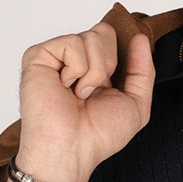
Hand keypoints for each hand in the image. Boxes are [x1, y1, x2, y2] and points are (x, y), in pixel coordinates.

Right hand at [17, 21, 156, 181]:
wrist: (72, 149)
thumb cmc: (98, 135)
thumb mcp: (136, 104)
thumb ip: (143, 71)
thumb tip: (140, 38)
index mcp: (95, 67)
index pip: (112, 37)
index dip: (120, 54)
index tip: (115, 81)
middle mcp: (75, 59)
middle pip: (103, 32)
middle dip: (108, 65)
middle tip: (94, 92)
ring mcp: (56, 56)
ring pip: (89, 37)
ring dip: (93, 73)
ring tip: (79, 94)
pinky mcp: (39, 55)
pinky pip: (71, 43)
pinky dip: (76, 69)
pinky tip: (65, 87)